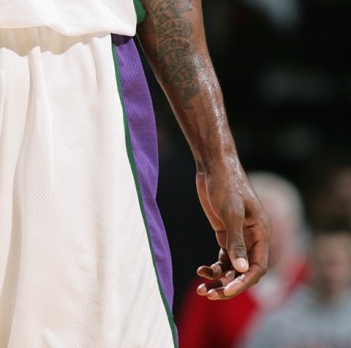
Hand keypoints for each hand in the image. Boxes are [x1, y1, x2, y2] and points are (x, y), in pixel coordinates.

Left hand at [194, 169, 269, 298]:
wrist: (213, 165)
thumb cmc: (226, 185)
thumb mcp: (231, 214)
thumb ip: (236, 242)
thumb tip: (241, 270)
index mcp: (261, 233)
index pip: (257, 268)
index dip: (244, 283)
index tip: (227, 291)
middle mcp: (253, 238)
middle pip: (245, 272)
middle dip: (229, 285)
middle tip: (211, 295)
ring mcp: (238, 236)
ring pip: (233, 267)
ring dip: (219, 280)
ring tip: (202, 289)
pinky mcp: (225, 232)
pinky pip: (223, 258)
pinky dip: (213, 267)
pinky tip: (200, 271)